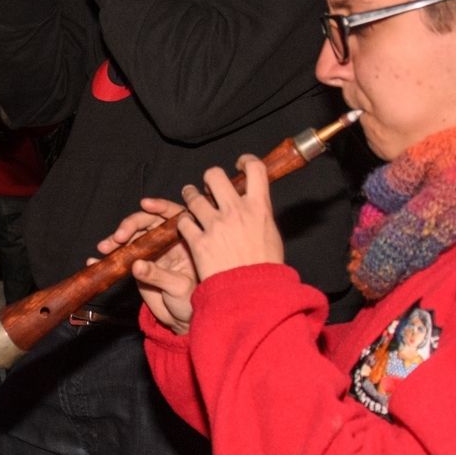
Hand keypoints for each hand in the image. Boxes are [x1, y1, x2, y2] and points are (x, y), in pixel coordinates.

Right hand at [97, 198, 197, 333]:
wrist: (181, 320)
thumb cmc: (190, 301)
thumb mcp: (178, 288)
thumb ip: (159, 275)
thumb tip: (136, 265)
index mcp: (183, 241)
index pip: (172, 216)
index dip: (159, 206)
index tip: (146, 204)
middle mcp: (165, 243)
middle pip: (146, 223)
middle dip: (130, 225)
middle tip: (119, 237)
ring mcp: (149, 253)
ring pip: (130, 238)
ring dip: (114, 240)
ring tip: (104, 248)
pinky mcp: (136, 265)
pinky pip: (119, 258)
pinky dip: (106, 259)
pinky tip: (94, 261)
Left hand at [174, 157, 285, 282]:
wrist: (251, 294)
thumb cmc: (265, 268)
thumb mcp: (271, 236)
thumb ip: (259, 216)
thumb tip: (255, 206)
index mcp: (259, 208)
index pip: (255, 169)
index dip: (246, 161)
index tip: (240, 163)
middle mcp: (235, 211)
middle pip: (215, 176)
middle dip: (209, 177)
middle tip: (208, 185)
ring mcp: (214, 225)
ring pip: (193, 197)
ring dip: (190, 196)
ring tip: (191, 200)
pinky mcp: (198, 241)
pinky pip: (183, 222)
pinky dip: (183, 223)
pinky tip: (187, 227)